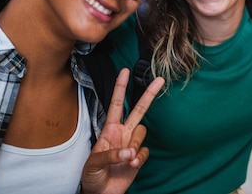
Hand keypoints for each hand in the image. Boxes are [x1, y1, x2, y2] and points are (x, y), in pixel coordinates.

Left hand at [80, 68, 163, 193]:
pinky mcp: (138, 158)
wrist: (100, 193)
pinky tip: (131, 166)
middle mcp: (122, 133)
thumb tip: (128, 152)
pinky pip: (145, 152)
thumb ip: (110, 155)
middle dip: (148, 95)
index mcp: (109, 129)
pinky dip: (139, 159)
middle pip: (139, 110)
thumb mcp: (93, 163)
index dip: (120, 87)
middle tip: (159, 81)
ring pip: (142, 132)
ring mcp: (131, 145)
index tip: (125, 71)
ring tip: (127, 159)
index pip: (116, 104)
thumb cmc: (91, 176)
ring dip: (136, 145)